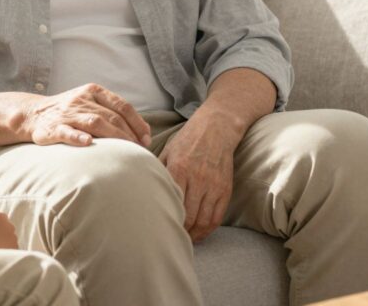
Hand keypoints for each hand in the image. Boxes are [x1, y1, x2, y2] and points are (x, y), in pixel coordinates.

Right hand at [25, 83, 150, 147]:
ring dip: (113, 137)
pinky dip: (78, 137)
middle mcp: (82, 99)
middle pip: (111, 116)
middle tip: (140, 150)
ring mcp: (67, 113)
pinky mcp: (52, 127)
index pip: (122, 106)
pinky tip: (88, 143)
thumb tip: (143, 132)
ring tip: (125, 151)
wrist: (33, 114)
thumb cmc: (70, 112)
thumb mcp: (90, 103)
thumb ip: (113, 112)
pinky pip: (66, 131)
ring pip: (94, 122)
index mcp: (94, 91)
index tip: (147, 139)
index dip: (137, 123)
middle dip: (129, 135)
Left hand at [159, 112, 237, 242]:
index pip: (171, 203)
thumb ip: (158, 171)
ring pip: (202, 220)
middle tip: (169, 237)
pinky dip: (207, 230)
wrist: (215, 128)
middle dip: (178, 230)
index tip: (158, 228)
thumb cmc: (187, 140)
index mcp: (179, 168)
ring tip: (183, 239)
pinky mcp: (225, 189)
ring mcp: (213, 185)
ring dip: (193, 234)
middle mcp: (197, 178)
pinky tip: (199, 234)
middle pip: (187, 216)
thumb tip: (141, 188)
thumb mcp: (168, 151)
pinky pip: (216, 217)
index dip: (165, 220)